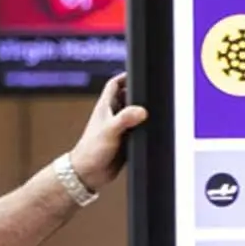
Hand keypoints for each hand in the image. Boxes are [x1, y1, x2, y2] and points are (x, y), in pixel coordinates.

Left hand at [70, 74, 147, 189]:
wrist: (88, 173)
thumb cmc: (91, 150)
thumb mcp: (109, 130)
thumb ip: (125, 119)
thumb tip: (142, 110)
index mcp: (106, 107)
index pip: (115, 84)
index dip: (126, 76)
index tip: (139, 72)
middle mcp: (112, 115)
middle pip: (127, 97)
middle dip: (138, 94)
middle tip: (151, 93)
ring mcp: (118, 128)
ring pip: (133, 114)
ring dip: (142, 112)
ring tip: (156, 110)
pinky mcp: (125, 141)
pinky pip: (137, 131)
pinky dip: (144, 129)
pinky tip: (152, 131)